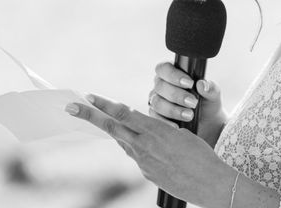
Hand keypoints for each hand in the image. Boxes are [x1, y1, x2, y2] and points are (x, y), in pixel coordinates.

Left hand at [65, 93, 235, 207]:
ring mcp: (143, 163)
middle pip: (112, 127)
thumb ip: (159, 130)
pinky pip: (137, 156)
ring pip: (124, 142)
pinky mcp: (147, 174)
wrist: (208, 183)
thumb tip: (145, 130)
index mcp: (154, 131)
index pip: (123, 113)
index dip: (104, 104)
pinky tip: (143, 144)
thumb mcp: (181, 133)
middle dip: (90, 116)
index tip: (88, 96)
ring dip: (114, 130)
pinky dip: (136, 146)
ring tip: (101, 119)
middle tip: (71, 107)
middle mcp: (144, 147)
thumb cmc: (201, 153)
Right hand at [149, 62, 226, 146]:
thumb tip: (202, 84)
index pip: (164, 68)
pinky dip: (166, 122)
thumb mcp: (213, 94)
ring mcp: (156, 100)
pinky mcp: (155, 116)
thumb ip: (210, 88)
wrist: (208, 122)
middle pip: (160, 86)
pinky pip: (154, 118)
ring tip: (190, 115)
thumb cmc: (207, 102)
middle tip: (193, 102)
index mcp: (173, 73)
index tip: (190, 83)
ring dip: (174, 110)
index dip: (173, 75)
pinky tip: (177, 126)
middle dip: (177, 95)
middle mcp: (161, 85)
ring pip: (157, 102)